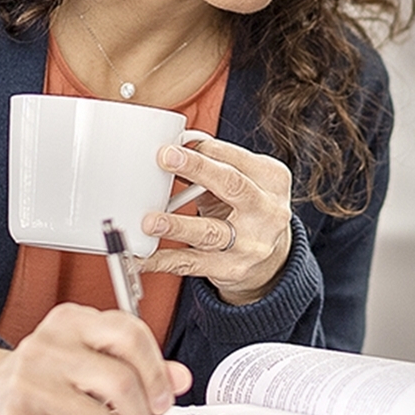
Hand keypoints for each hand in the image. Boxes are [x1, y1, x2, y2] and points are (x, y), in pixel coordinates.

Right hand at [0, 304, 190, 414]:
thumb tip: (179, 379)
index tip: (162, 398)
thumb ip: (138, 364)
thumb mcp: (91, 357)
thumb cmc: (47, 375)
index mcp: (71, 320)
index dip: (157, 373)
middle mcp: (48, 344)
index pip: (130, 334)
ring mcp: (30, 380)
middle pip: (122, 383)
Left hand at [139, 135, 293, 304]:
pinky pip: (192, 263)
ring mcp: (251, 243)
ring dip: (177, 225)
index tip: (172, 145)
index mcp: (272, 179)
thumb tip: (173, 151)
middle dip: (198, 169)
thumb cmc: (248, 208)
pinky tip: (142, 256)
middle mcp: (266, 211)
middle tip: (165, 158)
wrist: (273, 258)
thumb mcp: (242, 181)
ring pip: (210, 231)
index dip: (203, 150)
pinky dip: (163, 260)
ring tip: (150, 221)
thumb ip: (215, 166)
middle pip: (233, 186)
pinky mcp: (231, 269)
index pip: (236, 158)